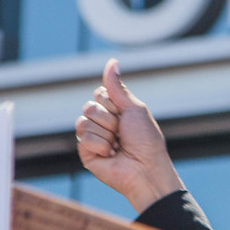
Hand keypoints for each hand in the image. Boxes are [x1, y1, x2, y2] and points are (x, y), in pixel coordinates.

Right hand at [75, 59, 185, 211]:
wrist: (145, 168)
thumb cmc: (146, 140)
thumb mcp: (134, 108)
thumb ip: (117, 87)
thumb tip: (112, 61)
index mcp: (114, 110)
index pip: (99, 93)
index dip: (113, 103)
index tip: (126, 115)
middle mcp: (101, 122)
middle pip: (90, 106)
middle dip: (110, 118)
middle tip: (123, 132)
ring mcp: (92, 137)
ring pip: (84, 121)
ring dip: (106, 133)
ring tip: (118, 145)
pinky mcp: (85, 152)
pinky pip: (83, 137)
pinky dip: (100, 145)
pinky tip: (110, 154)